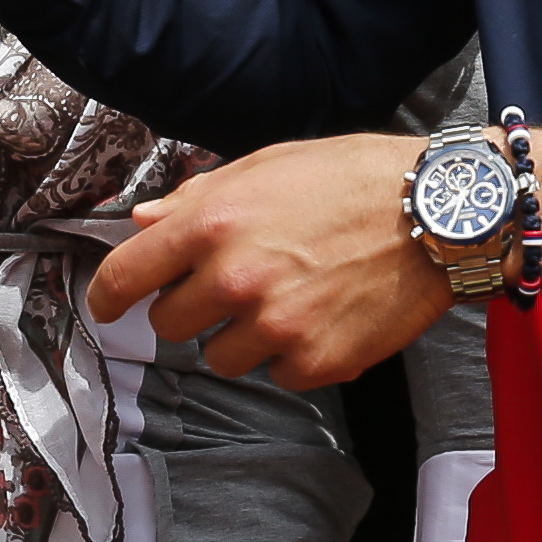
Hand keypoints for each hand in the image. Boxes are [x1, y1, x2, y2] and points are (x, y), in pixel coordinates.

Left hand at [85, 124, 541, 387]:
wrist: (436, 214)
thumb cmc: (350, 178)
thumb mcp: (265, 166)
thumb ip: (197, 200)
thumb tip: (143, 222)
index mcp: (214, 222)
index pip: (128, 275)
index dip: (106, 297)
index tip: (104, 309)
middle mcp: (236, 278)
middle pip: (170, 324)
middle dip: (190, 309)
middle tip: (231, 286)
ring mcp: (277, 326)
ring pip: (220, 357)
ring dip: (240, 336)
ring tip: (286, 298)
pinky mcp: (318, 361)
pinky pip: (277, 374)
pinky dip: (292, 355)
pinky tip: (322, 316)